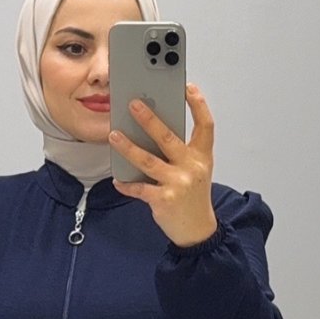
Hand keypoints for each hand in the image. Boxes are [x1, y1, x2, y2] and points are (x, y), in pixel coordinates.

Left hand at [109, 83, 218, 247]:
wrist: (197, 230)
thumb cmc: (193, 196)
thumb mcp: (196, 170)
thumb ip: (181, 152)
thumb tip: (152, 131)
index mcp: (202, 157)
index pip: (205, 125)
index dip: (199, 105)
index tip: (188, 88)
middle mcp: (192, 167)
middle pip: (168, 138)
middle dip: (149, 119)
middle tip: (133, 104)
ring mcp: (178, 183)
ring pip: (147, 160)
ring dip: (128, 147)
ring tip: (113, 135)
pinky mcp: (163, 199)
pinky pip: (139, 188)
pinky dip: (127, 184)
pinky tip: (118, 180)